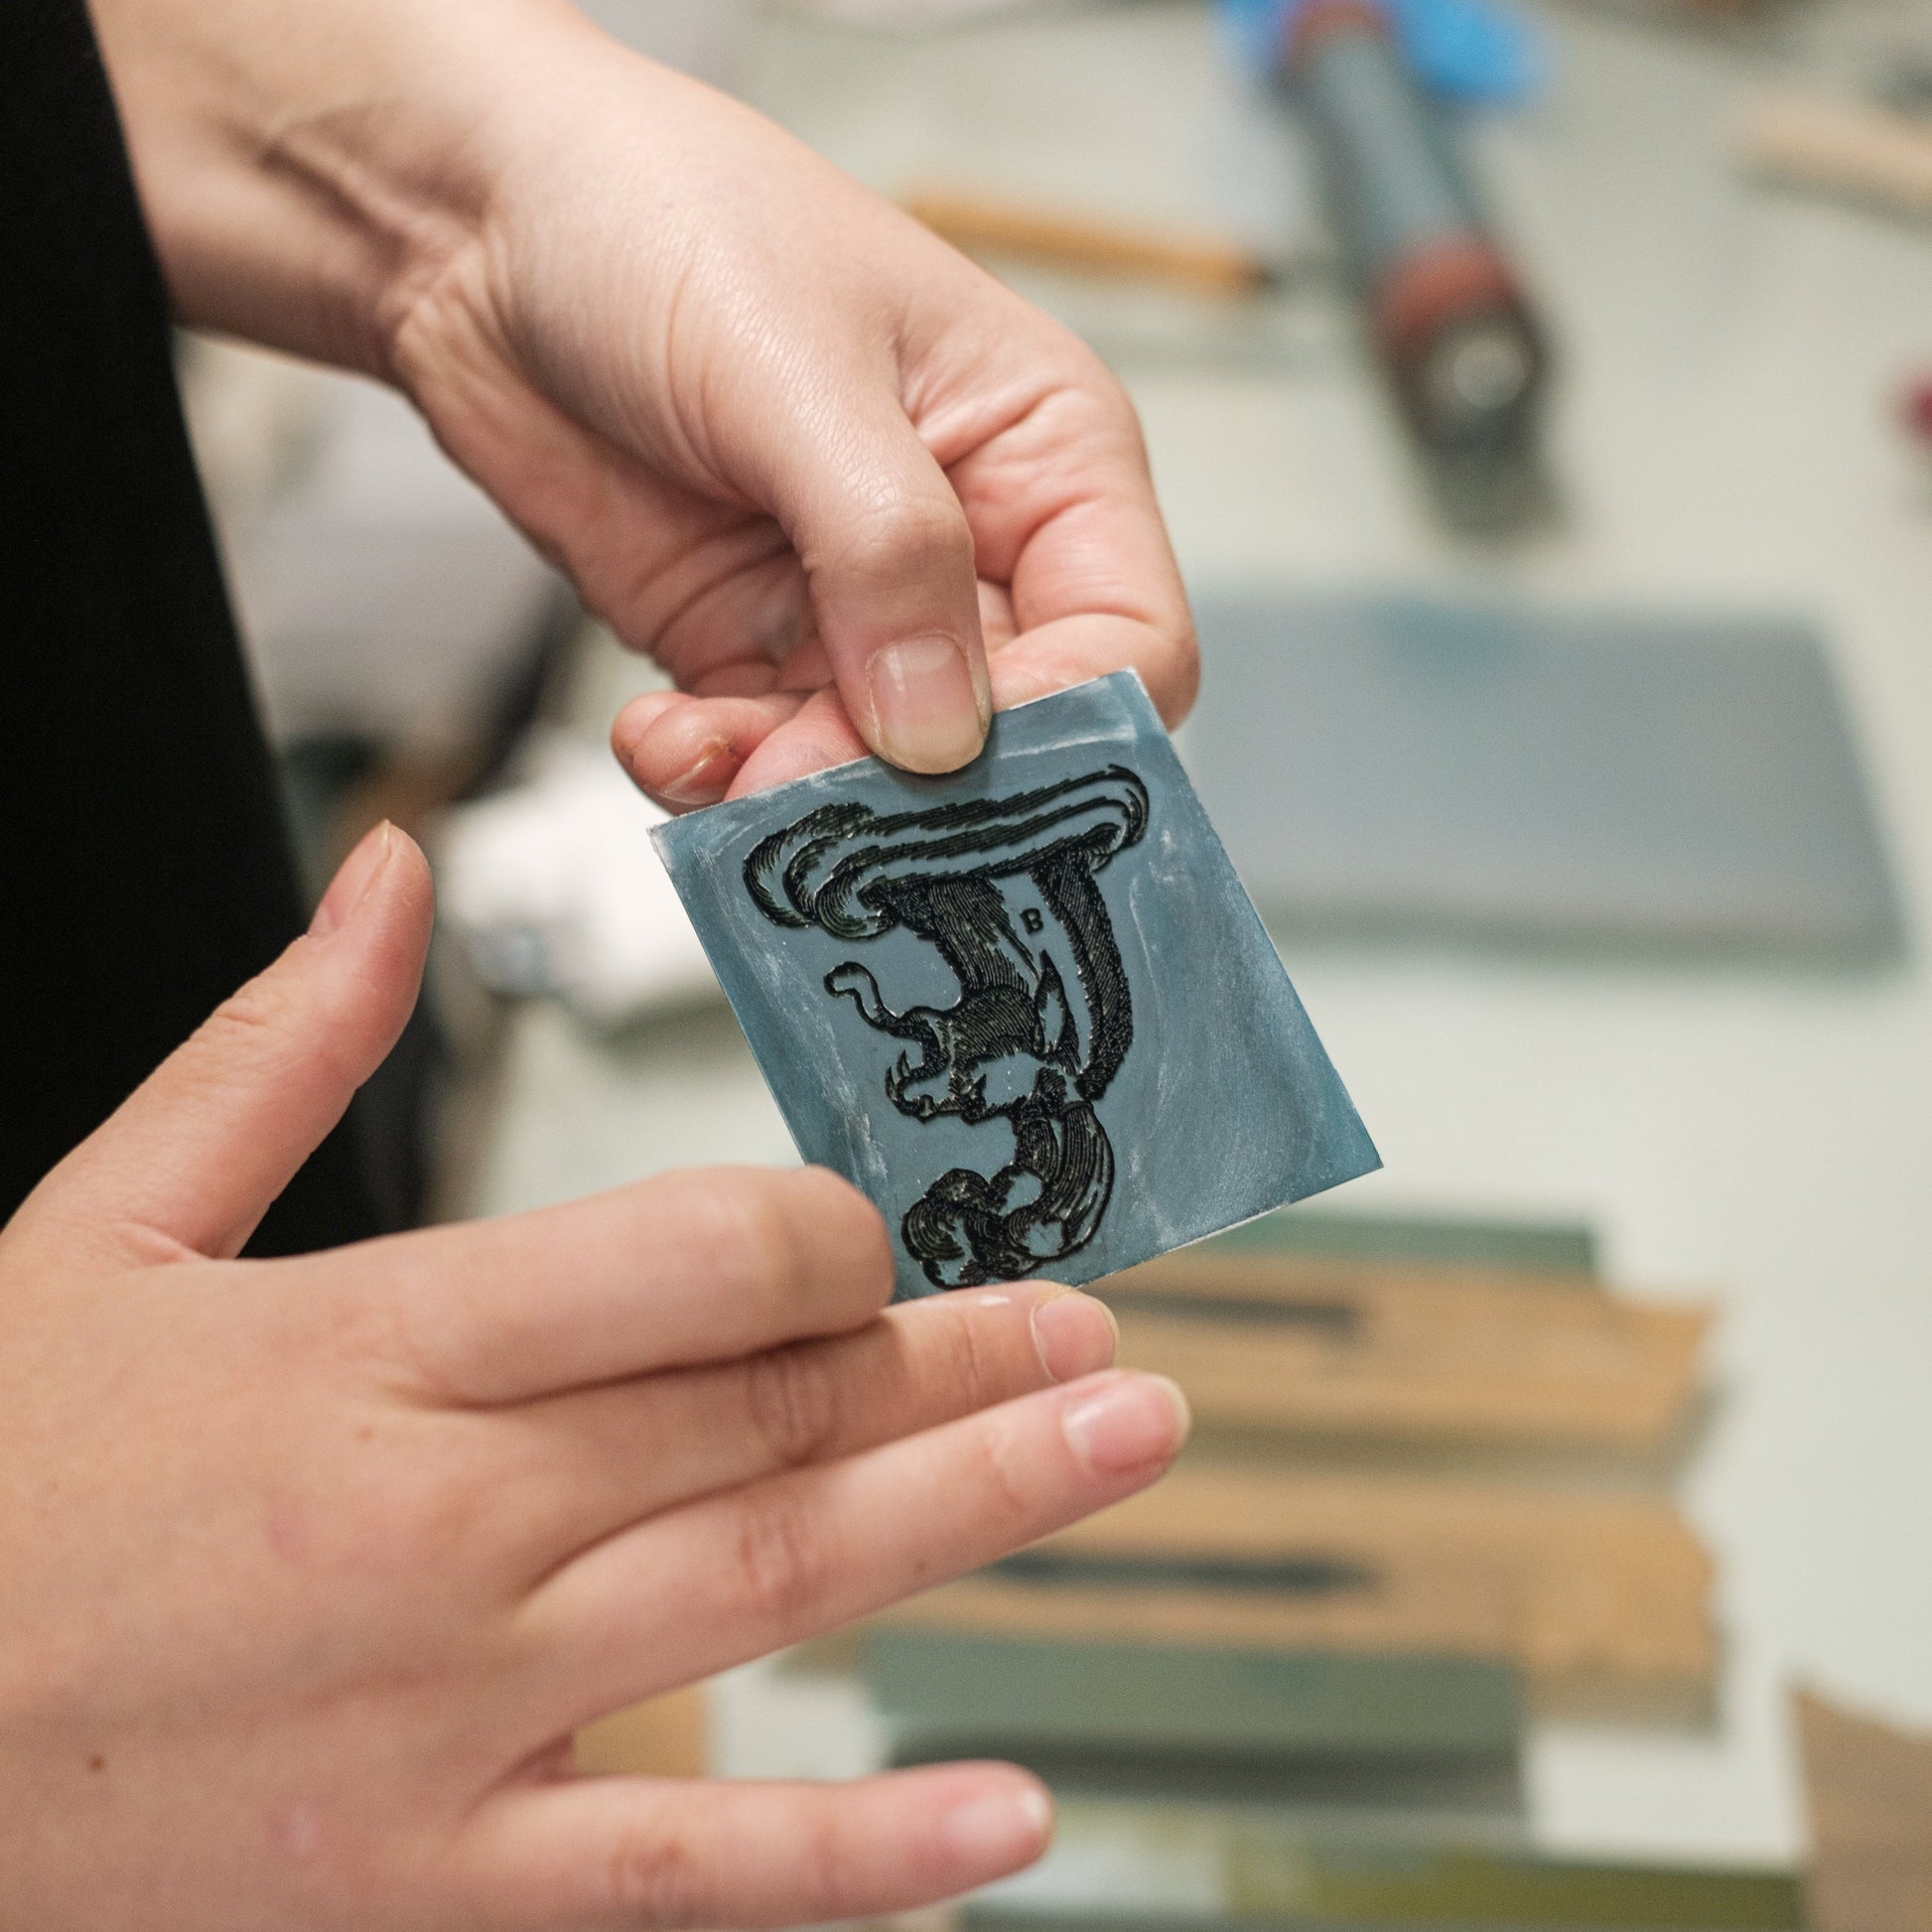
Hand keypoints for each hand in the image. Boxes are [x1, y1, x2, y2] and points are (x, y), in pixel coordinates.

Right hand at [0, 824, 1186, 1929]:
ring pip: (774, 1584)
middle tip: (1099, 1322)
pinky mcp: (428, 1874)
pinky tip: (1010, 1814)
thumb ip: (281, 1042)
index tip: (896, 1229)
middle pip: (771, 1409)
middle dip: (962, 1357)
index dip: (833, 1237)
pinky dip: (862, 1856)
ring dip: (978, 1509)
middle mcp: (437, 1524)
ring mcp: (448, 1712)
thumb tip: (394, 869)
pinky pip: (683, 1880)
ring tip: (1126, 1443)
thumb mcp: (100, 1229)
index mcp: (366, 1347)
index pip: (689, 1261)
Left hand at [92, 0, 1196, 794]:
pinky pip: (769, 766)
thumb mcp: (794, 370)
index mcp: (1044, 454)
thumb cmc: (658, 218)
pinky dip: (718, 779)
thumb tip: (940, 735)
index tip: (956, 762)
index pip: (1129, 644)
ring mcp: (857, 610)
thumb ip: (886, 551)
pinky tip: (663, 732)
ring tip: (711, 755)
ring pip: (882, 777)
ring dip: (798, 796)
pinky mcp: (754, 649)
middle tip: (808, 784)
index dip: (1068, 726)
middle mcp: (969, 547)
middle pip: (1005, 738)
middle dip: (910, 785)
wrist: (473, 226)